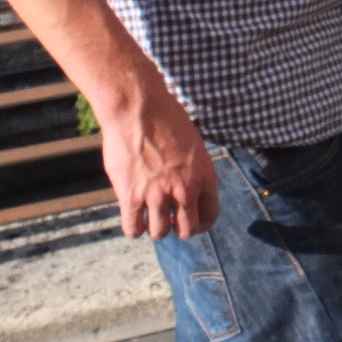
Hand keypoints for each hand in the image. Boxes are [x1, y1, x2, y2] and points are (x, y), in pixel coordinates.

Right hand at [99, 90, 220, 239]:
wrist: (139, 109)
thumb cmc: (166, 119)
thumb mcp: (194, 145)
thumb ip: (194, 170)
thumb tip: (190, 188)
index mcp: (204, 176)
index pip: (210, 215)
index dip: (200, 224)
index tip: (190, 222)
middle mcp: (185, 190)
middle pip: (187, 230)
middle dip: (179, 229)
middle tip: (169, 222)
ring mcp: (158, 195)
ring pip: (159, 233)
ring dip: (155, 228)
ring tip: (149, 218)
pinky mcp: (132, 197)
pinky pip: (133, 228)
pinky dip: (134, 228)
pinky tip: (133, 218)